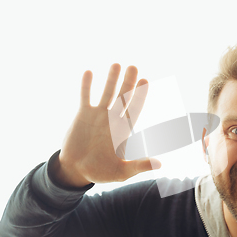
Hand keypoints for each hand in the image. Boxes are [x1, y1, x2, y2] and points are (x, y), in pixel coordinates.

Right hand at [52, 64, 160, 187]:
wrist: (76, 170)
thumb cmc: (101, 171)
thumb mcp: (122, 172)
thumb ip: (140, 165)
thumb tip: (160, 164)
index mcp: (124, 130)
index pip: (135, 109)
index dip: (140, 96)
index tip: (145, 81)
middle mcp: (113, 119)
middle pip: (122, 97)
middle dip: (128, 83)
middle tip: (133, 67)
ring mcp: (98, 115)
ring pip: (106, 93)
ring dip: (110, 79)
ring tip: (116, 64)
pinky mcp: (82, 114)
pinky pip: (85, 96)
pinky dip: (87, 86)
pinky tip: (89, 72)